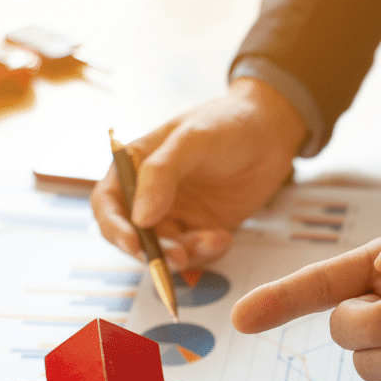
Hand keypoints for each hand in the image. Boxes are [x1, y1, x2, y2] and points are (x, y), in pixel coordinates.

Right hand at [93, 77, 307, 268]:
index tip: (133, 244)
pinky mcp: (202, 226)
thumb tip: (140, 217)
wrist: (272, 130)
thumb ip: (162, 174)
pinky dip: (207, 253)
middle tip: (178, 257)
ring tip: (214, 240)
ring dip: (186, 254)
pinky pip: (196, 253)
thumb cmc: (227, 122)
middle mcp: (150, 194)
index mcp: (136, 166)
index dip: (114, 227)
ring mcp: (177, 213)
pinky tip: (224, 238)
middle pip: (135, 236)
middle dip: (153, 251)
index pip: (108, 203)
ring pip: (167, 250)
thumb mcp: (192, 139)